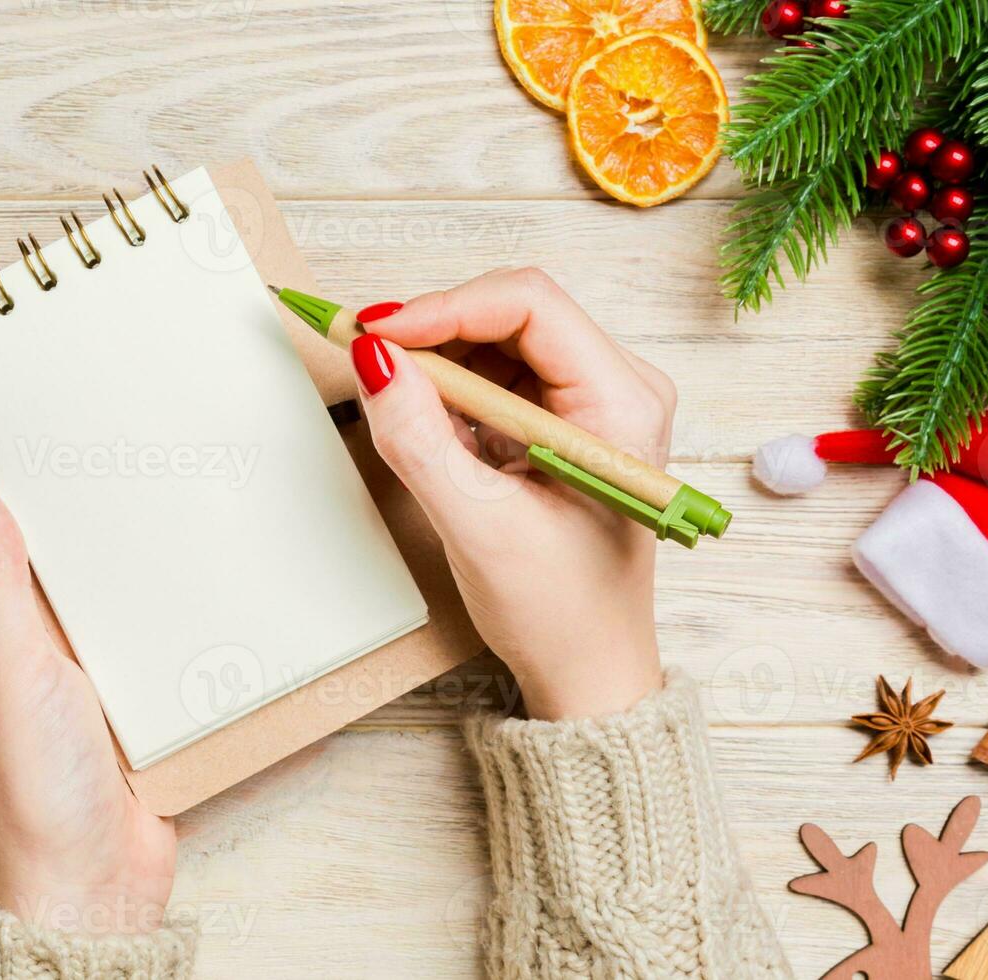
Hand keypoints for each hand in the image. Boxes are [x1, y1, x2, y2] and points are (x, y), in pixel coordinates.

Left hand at [0, 474, 175, 931]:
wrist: (98, 886)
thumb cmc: (35, 790)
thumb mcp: (9, 670)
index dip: (10, 484)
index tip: (45, 426)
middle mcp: (19, 652)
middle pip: (49, 563)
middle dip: (81, 518)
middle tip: (124, 451)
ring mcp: (73, 679)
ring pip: (100, 597)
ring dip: (127, 565)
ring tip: (168, 501)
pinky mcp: (123, 703)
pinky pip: (141, 640)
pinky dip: (159, 614)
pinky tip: (192, 585)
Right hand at [351, 268, 675, 719]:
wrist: (586, 669)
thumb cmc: (561, 612)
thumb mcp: (478, 526)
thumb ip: (419, 439)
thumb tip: (374, 360)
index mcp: (622, 403)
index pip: (529, 305)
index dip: (444, 307)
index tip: (376, 332)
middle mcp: (615, 389)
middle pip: (510, 313)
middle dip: (433, 330)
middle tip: (365, 354)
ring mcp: (586, 404)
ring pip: (494, 341)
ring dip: (436, 362)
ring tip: (395, 403)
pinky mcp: (555, 423)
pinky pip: (491, 378)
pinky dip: (446, 392)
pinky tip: (425, 426)